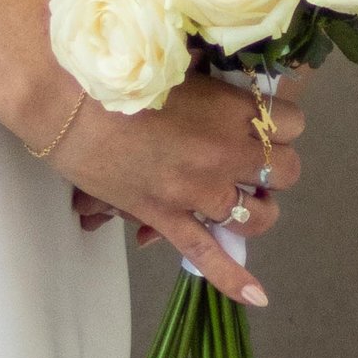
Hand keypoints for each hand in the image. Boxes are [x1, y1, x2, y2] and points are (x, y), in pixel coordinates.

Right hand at [56, 72, 304, 297]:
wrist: (65, 100)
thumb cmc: (117, 68)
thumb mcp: (176, 61)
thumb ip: (210, 71)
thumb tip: (222, 66)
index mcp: (233, 109)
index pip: (292, 122)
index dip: (281, 121)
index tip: (264, 119)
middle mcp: (226, 153)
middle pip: (286, 170)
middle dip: (275, 163)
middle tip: (251, 157)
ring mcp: (198, 191)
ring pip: (258, 216)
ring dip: (258, 208)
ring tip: (245, 200)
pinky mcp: (166, 217)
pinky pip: (208, 255)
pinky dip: (234, 278)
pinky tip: (256, 296)